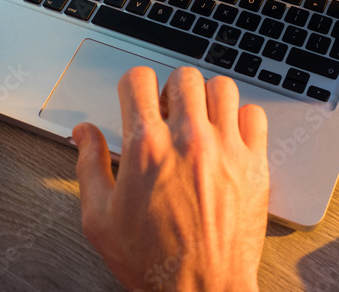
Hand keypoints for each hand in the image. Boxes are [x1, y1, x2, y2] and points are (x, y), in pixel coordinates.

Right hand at [75, 67, 267, 291]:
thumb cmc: (153, 262)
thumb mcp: (100, 219)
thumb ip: (89, 166)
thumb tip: (83, 133)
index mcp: (146, 148)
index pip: (139, 79)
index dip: (134, 85)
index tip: (136, 98)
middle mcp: (187, 140)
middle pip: (183, 75)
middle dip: (172, 89)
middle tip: (169, 112)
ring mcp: (225, 149)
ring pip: (222, 86)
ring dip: (207, 98)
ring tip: (200, 119)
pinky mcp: (255, 163)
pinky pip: (255, 114)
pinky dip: (242, 118)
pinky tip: (228, 136)